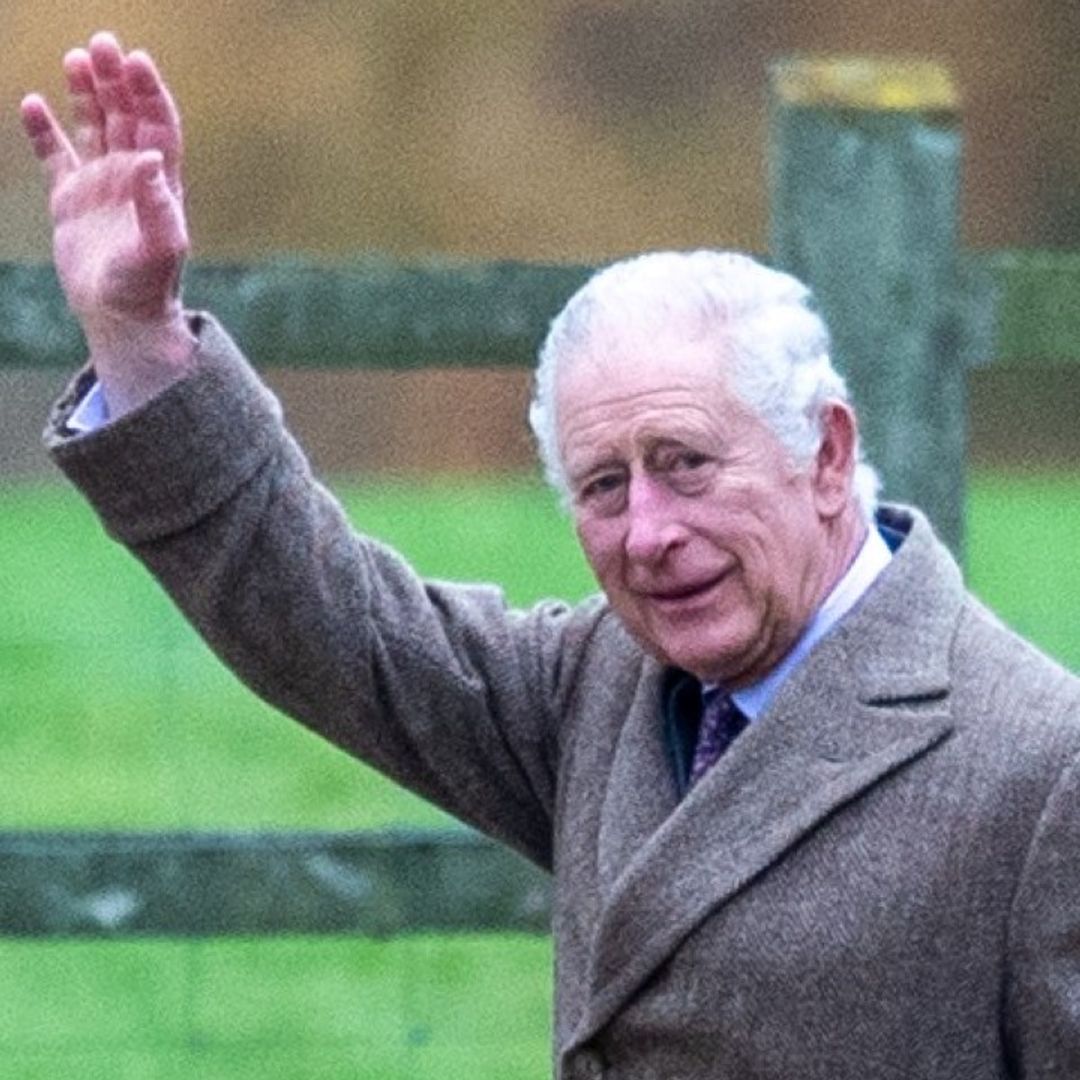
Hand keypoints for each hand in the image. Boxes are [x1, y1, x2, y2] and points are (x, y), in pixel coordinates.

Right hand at [21, 31, 195, 413]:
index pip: (157, 126)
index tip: (135, 60)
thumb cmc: (147, 287)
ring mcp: (101, 185)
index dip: (149, 93)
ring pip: (94, 126)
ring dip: (86, 93)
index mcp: (160, 184)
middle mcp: (133, 178)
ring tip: (76, 58)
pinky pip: (56, 154)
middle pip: (125, 116)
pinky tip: (33, 103)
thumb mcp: (159, 250)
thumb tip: (149, 160)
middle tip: (102, 43)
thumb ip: (158, 207)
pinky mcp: (71, 198)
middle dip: (115, 80)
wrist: (121, 317)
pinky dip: (45, 130)